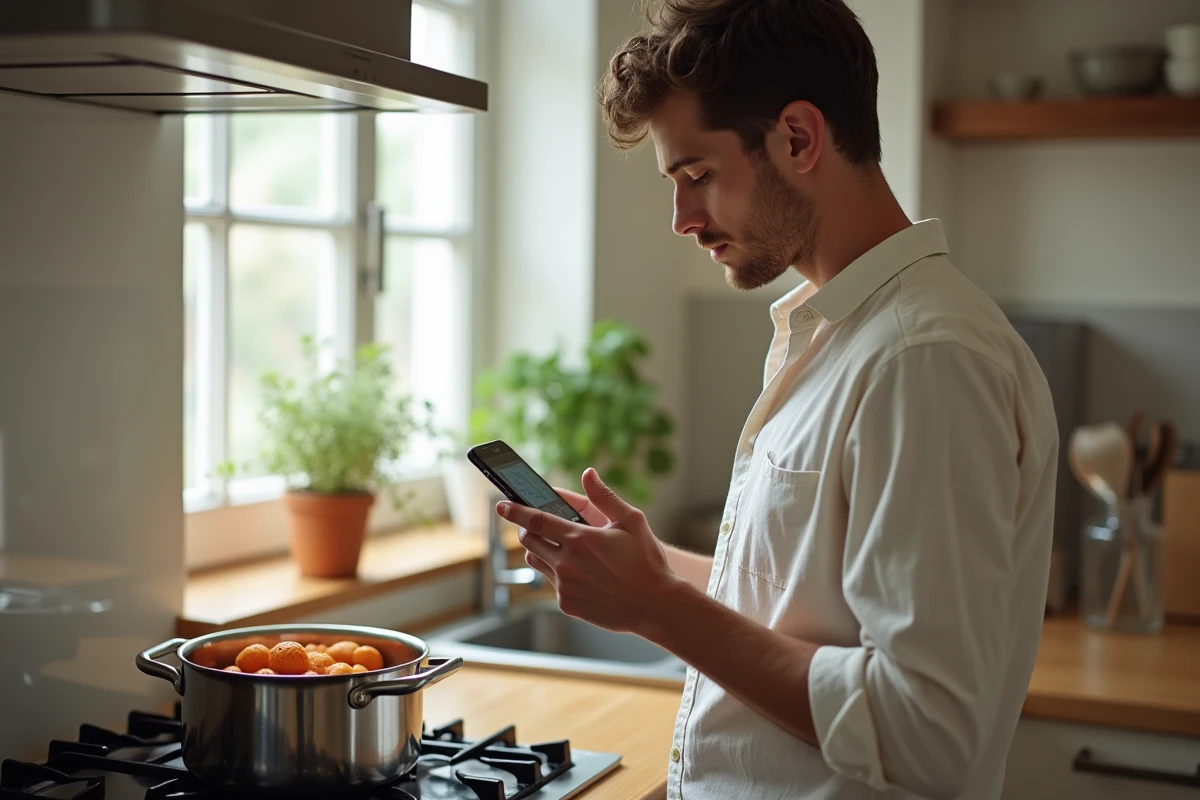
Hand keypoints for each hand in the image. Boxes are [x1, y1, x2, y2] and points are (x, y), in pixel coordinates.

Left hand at [497, 468, 682, 634]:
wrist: (655, 605)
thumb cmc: (646, 561)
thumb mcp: (631, 521)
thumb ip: (604, 497)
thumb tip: (588, 474)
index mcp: (580, 539)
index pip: (536, 520)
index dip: (515, 510)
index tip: (502, 504)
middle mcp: (568, 563)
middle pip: (529, 540)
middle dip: (529, 529)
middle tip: (538, 525)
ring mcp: (565, 586)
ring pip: (535, 561)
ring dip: (540, 550)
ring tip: (560, 548)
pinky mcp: (567, 604)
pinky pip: (551, 583)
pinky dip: (558, 573)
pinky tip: (579, 573)